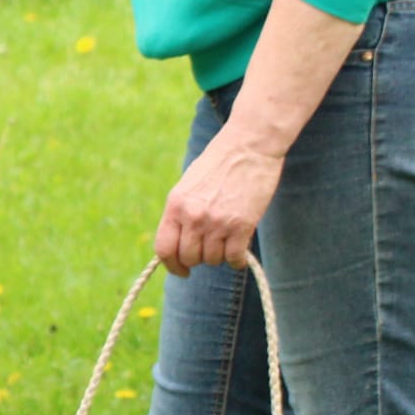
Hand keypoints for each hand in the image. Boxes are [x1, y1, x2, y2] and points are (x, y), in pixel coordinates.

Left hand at [153, 125, 286, 277]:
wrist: (250, 144)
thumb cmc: (219, 163)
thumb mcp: (188, 186)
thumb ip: (180, 213)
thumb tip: (178, 243)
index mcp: (176, 206)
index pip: (164, 249)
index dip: (172, 265)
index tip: (182, 270)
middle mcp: (193, 216)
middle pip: (189, 257)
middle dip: (199, 259)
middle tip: (210, 250)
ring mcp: (217, 222)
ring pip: (212, 259)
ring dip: (219, 257)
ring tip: (227, 243)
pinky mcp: (241, 225)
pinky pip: (234, 258)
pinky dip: (237, 261)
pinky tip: (240, 256)